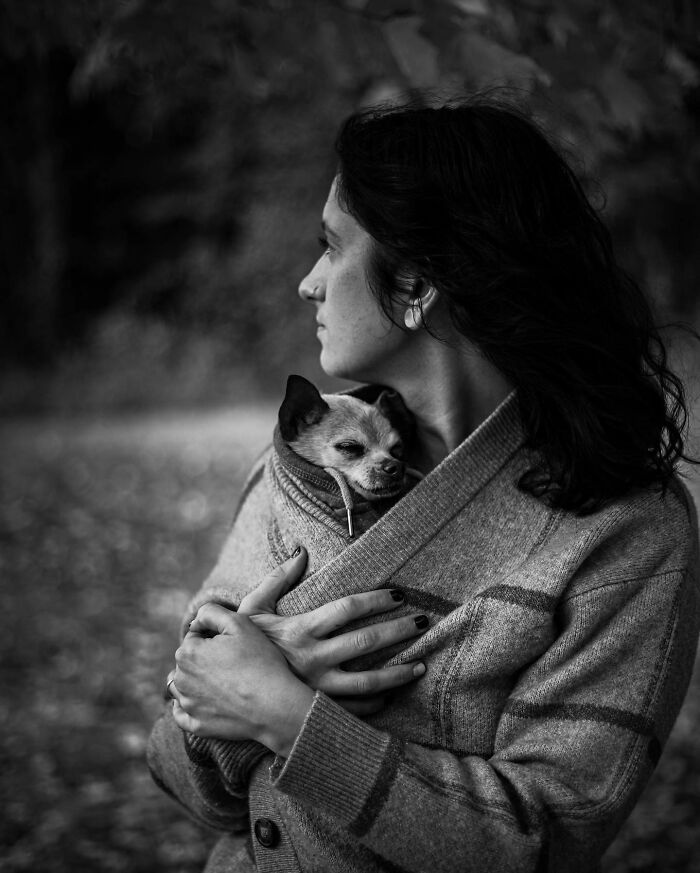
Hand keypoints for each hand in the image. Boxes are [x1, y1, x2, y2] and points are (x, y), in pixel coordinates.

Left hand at [171, 604, 313, 755]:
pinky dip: (187, 708)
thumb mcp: (239, 622)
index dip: (214, 636)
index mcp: (187, 652)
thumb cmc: (259, 661)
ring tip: (221, 681)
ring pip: (182, 686)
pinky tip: (200, 701)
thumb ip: (211, 612)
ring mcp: (188, 705)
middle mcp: (181, 679)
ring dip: (194, 681)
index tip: (233, 644)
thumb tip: (195, 621)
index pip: (194, 637)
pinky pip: (182, 715)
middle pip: (188, 662)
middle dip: (203, 658)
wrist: (275, 705)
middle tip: (232, 662)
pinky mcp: (197, 726)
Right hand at [237, 548, 427, 715]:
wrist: (225, 687)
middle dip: (398, 631)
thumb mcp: (253, 608)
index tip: (399, 595)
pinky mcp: (317, 708)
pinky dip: (377, 704)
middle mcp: (313, 658)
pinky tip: (393, 695)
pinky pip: (354, 709)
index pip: (347, 608)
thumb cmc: (244, 645)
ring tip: (422, 665)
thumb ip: (277, 579)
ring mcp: (317, 687)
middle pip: (366, 642)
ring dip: (398, 673)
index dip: (376, 600)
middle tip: (422, 622)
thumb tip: (300, 552)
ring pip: (368, 680)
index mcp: (300, 629)